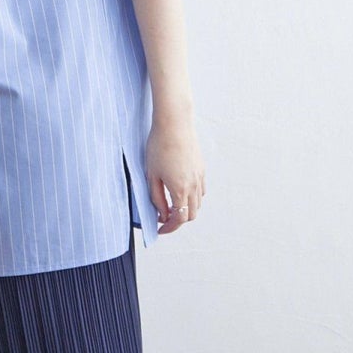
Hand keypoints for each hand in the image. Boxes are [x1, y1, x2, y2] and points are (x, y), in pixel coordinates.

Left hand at [146, 118, 204, 233]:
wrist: (174, 123)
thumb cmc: (159, 146)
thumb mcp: (152, 175)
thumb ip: (156, 198)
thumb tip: (162, 213)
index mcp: (180, 189)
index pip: (178, 219)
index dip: (169, 228)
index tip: (160, 229)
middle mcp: (193, 185)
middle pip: (191, 215)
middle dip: (178, 221)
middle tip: (163, 218)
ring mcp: (200, 176)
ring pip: (197, 203)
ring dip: (186, 209)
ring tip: (170, 204)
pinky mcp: (201, 168)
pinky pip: (200, 190)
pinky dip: (192, 197)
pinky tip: (180, 190)